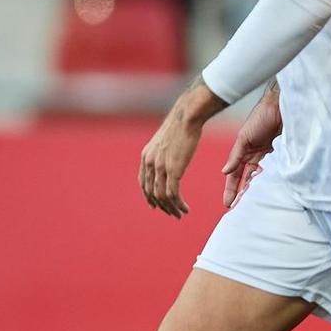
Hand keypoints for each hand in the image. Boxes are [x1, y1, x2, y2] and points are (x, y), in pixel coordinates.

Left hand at [139, 91, 207, 218]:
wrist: (187, 116)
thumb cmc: (181, 124)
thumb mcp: (166, 139)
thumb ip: (165, 150)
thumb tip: (171, 155)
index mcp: (146, 156)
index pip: (143, 182)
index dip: (148, 196)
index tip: (156, 206)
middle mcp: (150, 163)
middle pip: (151, 192)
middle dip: (161, 206)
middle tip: (172, 214)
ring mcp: (160, 167)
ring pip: (162, 196)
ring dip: (171, 208)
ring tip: (181, 214)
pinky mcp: (173, 169)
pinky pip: (173, 193)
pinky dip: (179, 204)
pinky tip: (186, 208)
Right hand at [221, 89, 282, 209]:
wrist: (282, 106)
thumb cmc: (261, 117)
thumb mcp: (244, 137)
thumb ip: (236, 155)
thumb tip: (224, 172)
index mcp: (243, 150)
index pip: (235, 174)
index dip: (231, 189)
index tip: (227, 204)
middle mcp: (254, 155)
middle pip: (246, 179)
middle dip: (241, 193)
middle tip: (237, 210)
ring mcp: (267, 155)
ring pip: (259, 177)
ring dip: (254, 190)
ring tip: (252, 205)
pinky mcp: (280, 155)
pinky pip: (273, 172)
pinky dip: (269, 181)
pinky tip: (268, 192)